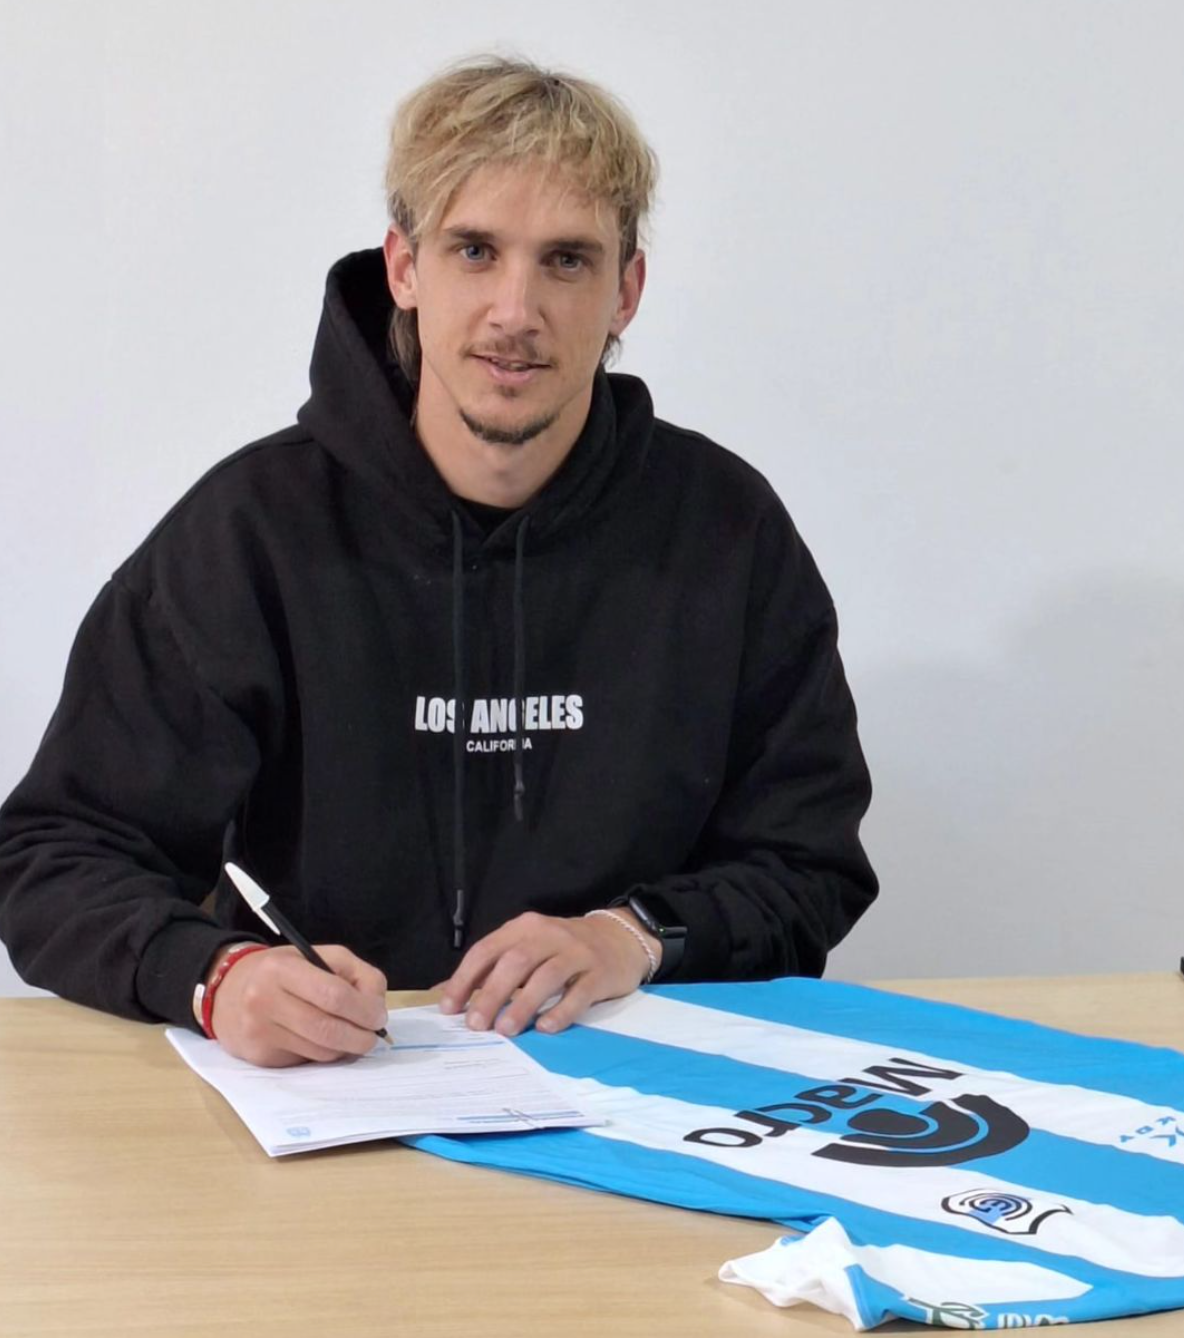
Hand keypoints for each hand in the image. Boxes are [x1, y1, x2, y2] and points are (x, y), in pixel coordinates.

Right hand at [209, 944, 388, 1066]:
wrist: (228, 991)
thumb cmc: (284, 971)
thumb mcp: (319, 956)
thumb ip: (356, 974)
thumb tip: (377, 1007)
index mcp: (283, 969)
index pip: (333, 994)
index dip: (364, 1009)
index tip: (379, 1016)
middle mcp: (264, 1000)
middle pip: (327, 1029)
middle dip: (360, 1037)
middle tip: (373, 1037)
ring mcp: (259, 1031)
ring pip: (319, 1051)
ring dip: (345, 1048)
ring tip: (352, 1037)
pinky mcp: (259, 1056)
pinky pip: (305, 1061)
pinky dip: (324, 1054)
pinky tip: (323, 1041)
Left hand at [438, 910, 658, 1037]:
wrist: (619, 938)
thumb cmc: (562, 949)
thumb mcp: (527, 947)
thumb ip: (492, 968)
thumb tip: (447, 994)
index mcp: (524, 928)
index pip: (487, 950)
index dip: (465, 979)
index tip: (449, 1008)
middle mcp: (549, 935)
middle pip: (515, 963)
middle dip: (491, 994)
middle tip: (476, 1025)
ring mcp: (576, 953)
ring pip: (546, 976)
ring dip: (523, 1004)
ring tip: (505, 1030)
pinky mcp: (599, 973)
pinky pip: (579, 993)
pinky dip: (560, 1011)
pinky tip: (545, 1028)